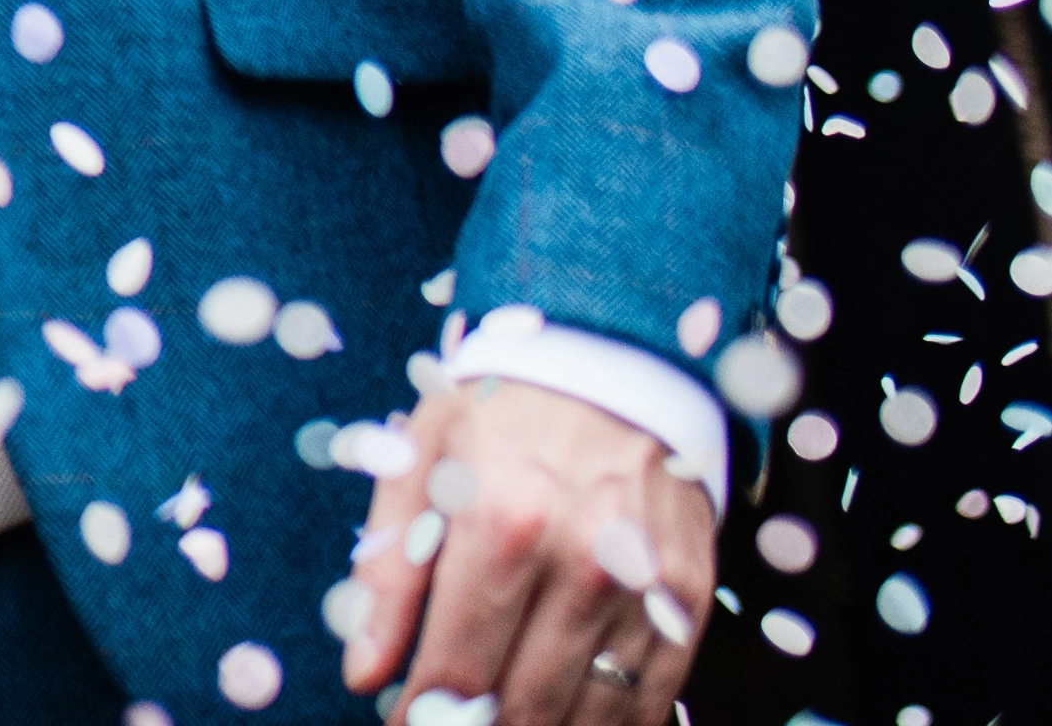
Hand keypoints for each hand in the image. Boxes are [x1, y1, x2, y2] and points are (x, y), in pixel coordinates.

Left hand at [337, 373, 714, 724]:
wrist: (615, 363)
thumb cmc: (499, 414)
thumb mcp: (419, 463)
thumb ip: (387, 574)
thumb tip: (364, 672)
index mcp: (500, 523)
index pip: (458, 664)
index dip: (426, 712)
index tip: (405, 721)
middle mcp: (579, 562)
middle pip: (523, 701)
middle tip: (453, 724)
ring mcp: (643, 585)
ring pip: (589, 713)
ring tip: (505, 723)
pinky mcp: (687, 596)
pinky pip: (652, 696)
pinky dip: (612, 725)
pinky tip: (572, 722)